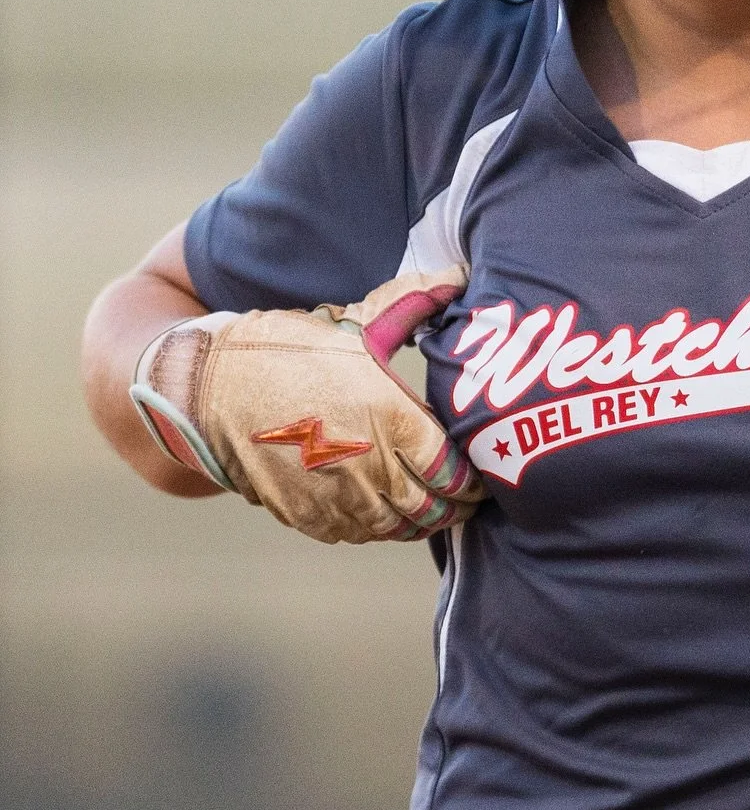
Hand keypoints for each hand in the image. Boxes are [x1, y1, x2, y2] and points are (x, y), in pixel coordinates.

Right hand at [129, 270, 483, 543]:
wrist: (206, 390)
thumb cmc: (288, 352)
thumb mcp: (356, 324)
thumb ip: (412, 306)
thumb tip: (457, 274)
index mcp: (395, 420)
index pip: (456, 472)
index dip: (475, 480)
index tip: (483, 473)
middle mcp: (373, 468)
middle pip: (434, 509)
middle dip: (454, 505)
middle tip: (466, 497)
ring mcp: (339, 498)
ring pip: (399, 528)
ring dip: (419, 520)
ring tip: (430, 506)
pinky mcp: (309, 516)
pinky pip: (359, 534)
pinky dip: (378, 527)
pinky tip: (384, 510)